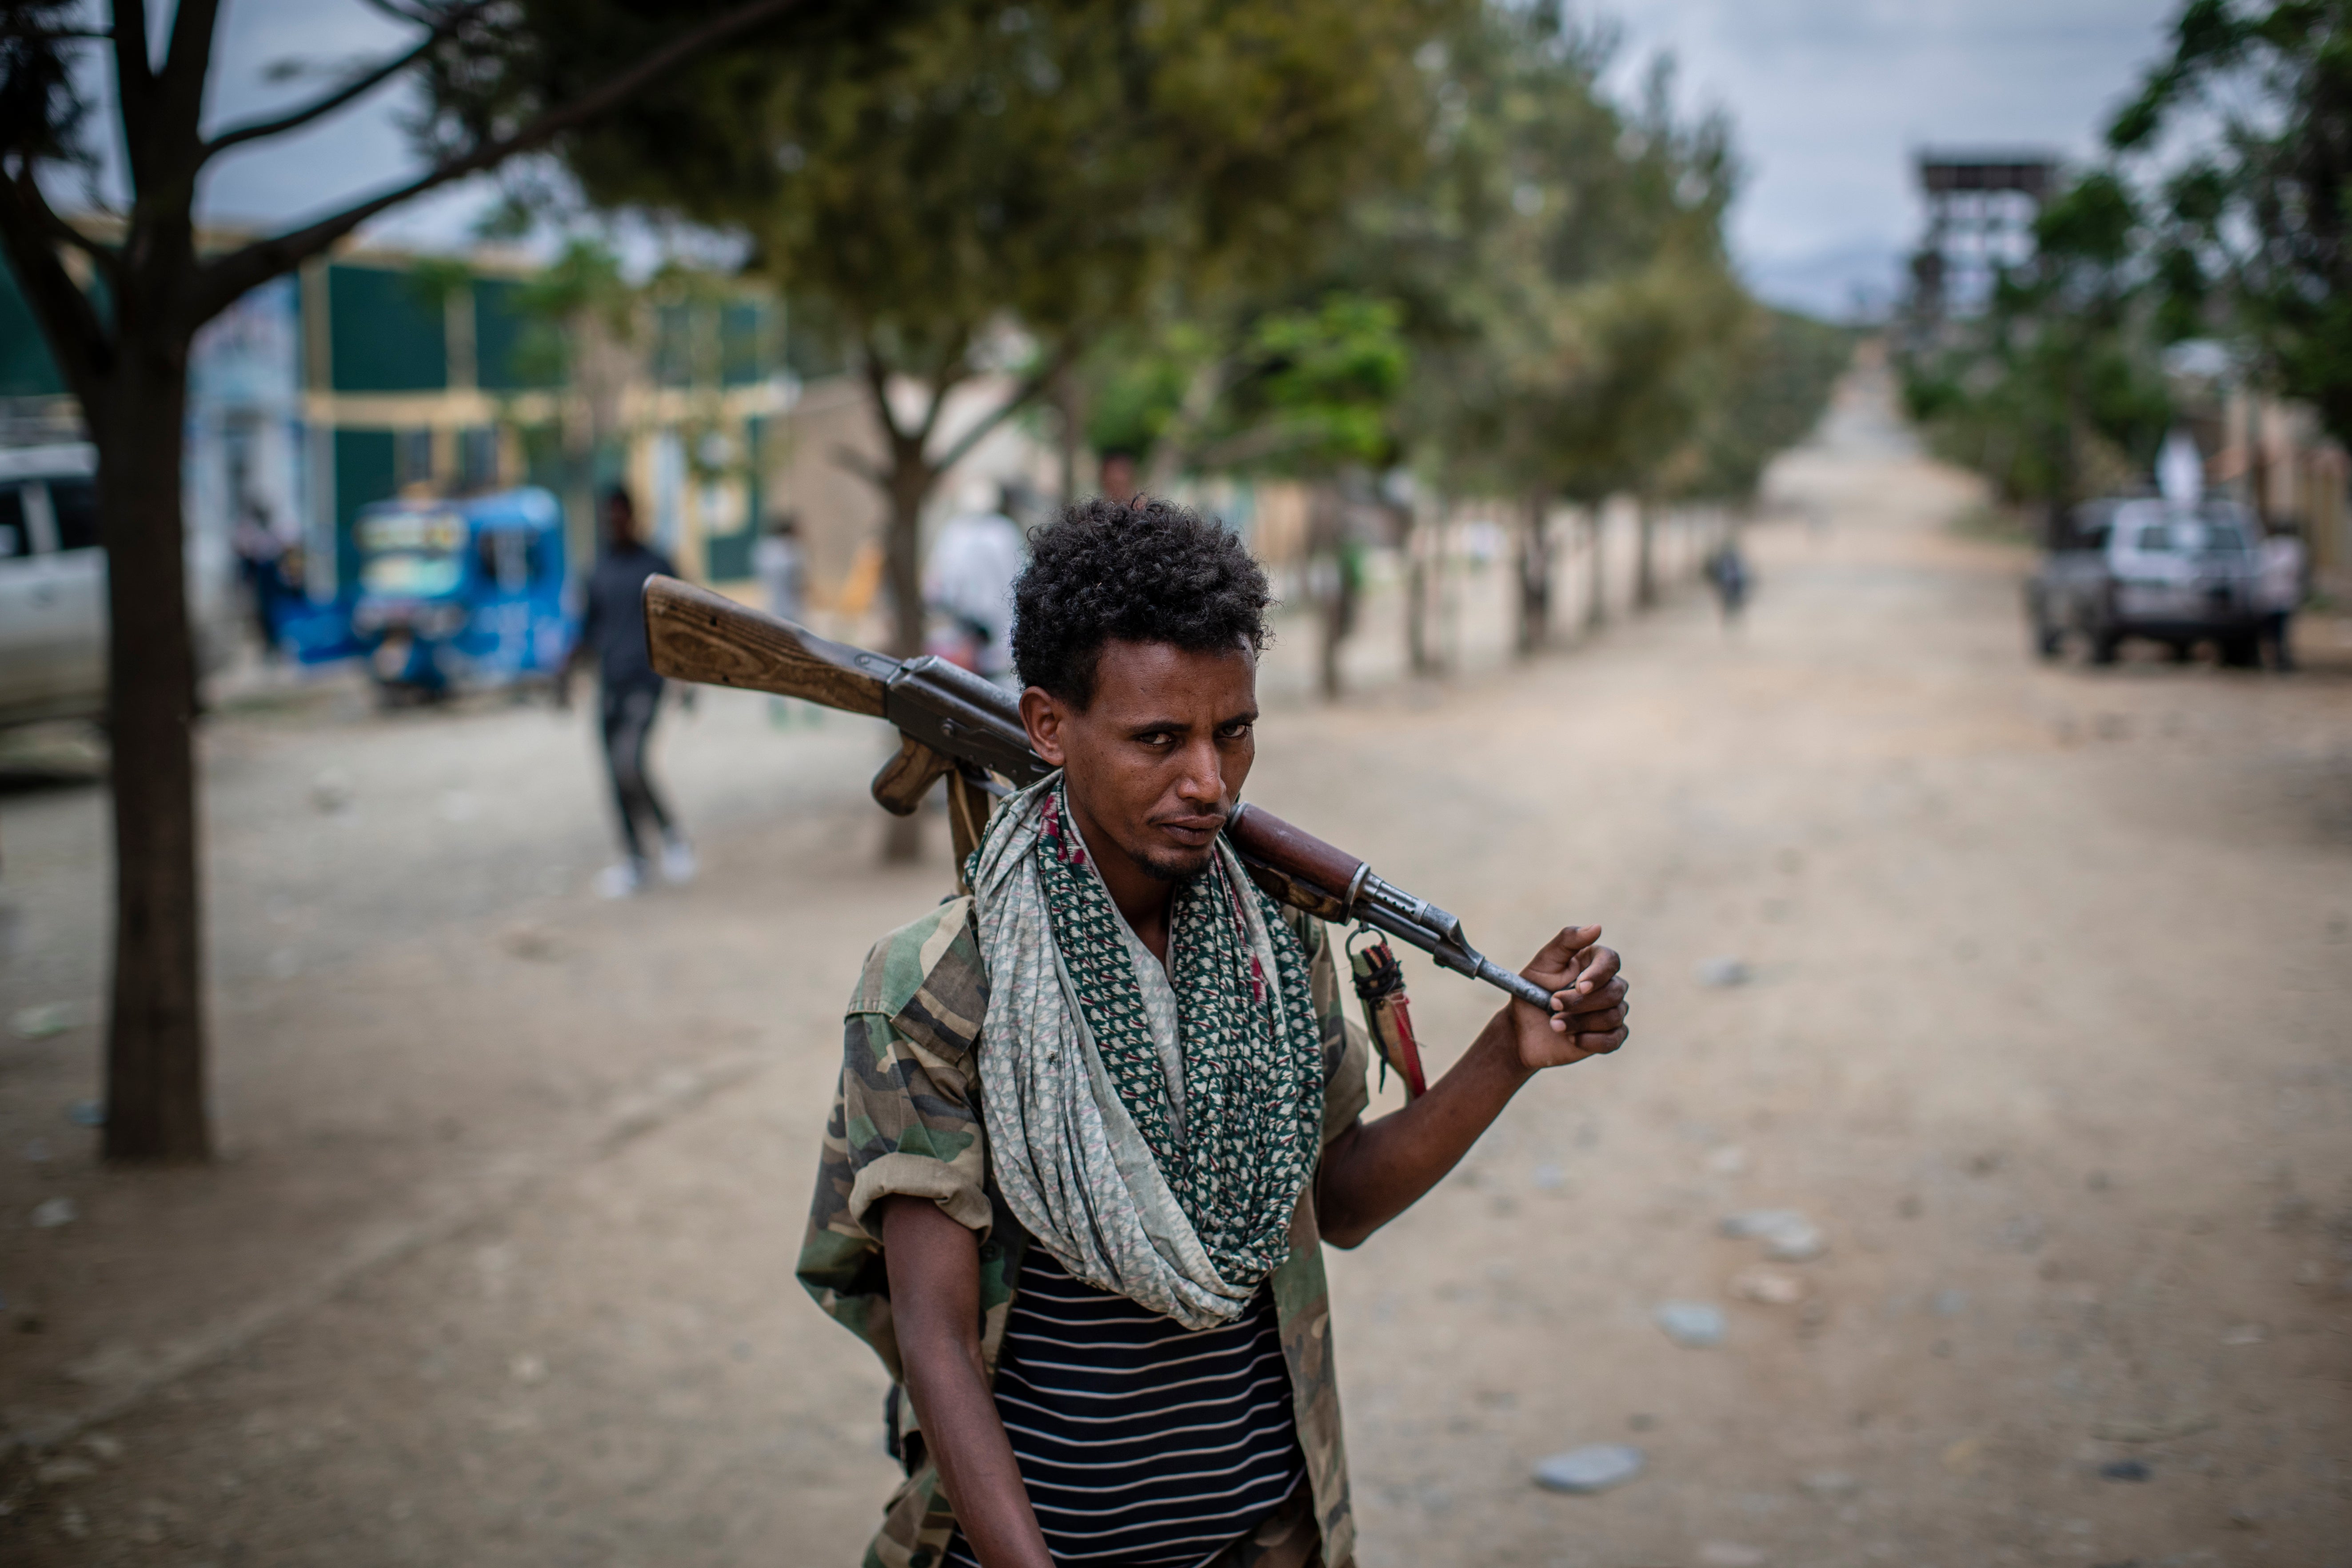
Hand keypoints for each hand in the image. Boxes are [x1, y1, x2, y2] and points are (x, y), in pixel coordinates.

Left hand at [1508, 924, 1626, 1071]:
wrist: (1521, 1030)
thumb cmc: (1531, 992)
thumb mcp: (1543, 963)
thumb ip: (1567, 941)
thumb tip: (1597, 927)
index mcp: (1593, 963)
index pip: (1611, 961)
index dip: (1599, 974)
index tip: (1579, 985)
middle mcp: (1607, 986)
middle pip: (1615, 991)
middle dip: (1581, 1002)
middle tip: (1552, 1004)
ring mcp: (1611, 1011)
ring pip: (1614, 1016)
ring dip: (1580, 1022)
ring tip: (1554, 1024)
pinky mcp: (1609, 1036)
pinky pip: (1615, 1039)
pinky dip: (1591, 1040)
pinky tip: (1572, 1039)